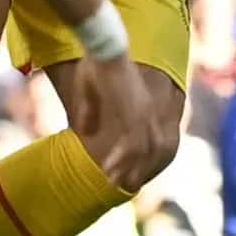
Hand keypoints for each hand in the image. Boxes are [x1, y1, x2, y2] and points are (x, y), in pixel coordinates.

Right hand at [68, 53, 159, 187]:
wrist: (105, 48)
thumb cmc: (97, 64)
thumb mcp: (90, 91)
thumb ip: (88, 110)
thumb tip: (84, 130)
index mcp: (141, 107)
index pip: (147, 140)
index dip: (138, 159)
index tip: (126, 173)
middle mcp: (148, 113)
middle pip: (151, 150)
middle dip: (138, 169)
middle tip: (124, 187)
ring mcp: (143, 113)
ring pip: (144, 151)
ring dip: (131, 169)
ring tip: (117, 186)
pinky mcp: (135, 112)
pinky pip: (134, 142)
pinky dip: (123, 159)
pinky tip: (110, 171)